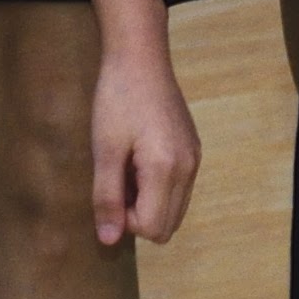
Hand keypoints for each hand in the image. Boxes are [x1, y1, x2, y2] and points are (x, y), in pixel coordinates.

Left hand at [86, 23, 202, 248]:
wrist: (140, 57)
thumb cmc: (118, 99)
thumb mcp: (104, 149)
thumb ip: (107, 197)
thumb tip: (109, 240)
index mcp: (167, 169)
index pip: (153, 229)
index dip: (126, 221)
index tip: (109, 192)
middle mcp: (188, 168)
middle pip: (168, 226)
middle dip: (139, 215)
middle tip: (117, 181)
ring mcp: (194, 159)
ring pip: (175, 209)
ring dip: (148, 202)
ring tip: (127, 169)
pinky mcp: (193, 150)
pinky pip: (179, 188)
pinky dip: (158, 187)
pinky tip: (139, 159)